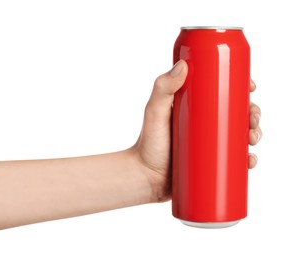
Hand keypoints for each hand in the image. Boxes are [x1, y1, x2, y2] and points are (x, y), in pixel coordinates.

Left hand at [132, 60, 260, 202]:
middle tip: (252, 120)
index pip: (222, 91)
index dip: (241, 87)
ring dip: (253, 134)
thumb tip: (183, 65)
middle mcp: (204, 122)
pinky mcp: (211, 162)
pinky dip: (247, 159)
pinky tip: (250, 160)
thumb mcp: (155, 112)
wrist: (145, 177)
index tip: (251, 87)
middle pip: (236, 112)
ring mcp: (209, 142)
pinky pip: (234, 158)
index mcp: (195, 105)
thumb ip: (163, 88)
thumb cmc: (147, 144)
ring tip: (252, 139)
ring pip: (239, 135)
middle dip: (252, 113)